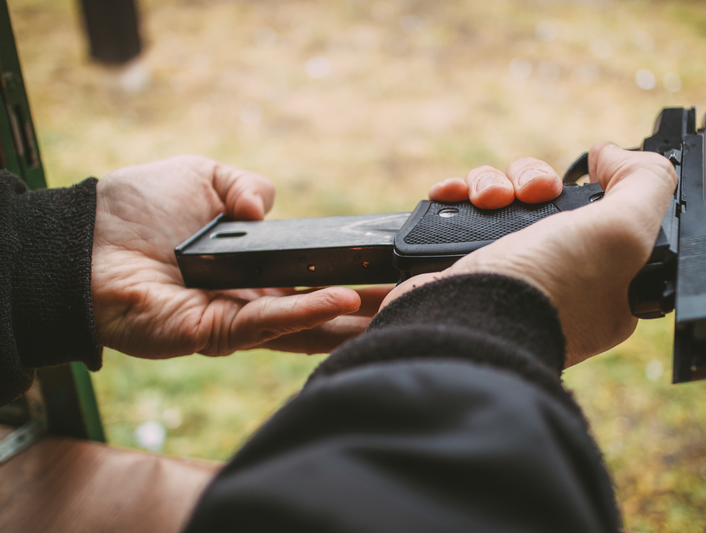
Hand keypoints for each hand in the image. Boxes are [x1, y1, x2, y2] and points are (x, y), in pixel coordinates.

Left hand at [92, 155, 388, 358]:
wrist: (83, 240)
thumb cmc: (133, 207)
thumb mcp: (202, 176)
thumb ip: (245, 187)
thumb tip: (270, 208)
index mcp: (250, 268)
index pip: (311, 277)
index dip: (351, 275)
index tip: (392, 270)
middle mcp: (248, 299)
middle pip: (317, 310)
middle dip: (366, 308)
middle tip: (413, 299)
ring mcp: (233, 321)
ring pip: (302, 326)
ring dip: (349, 320)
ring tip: (395, 310)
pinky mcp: (212, 335)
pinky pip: (267, 324)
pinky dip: (306, 312)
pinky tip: (343, 302)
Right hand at [385, 143, 676, 366]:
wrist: (466, 323)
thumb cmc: (549, 289)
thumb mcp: (624, 232)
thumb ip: (645, 184)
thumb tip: (613, 154)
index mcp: (604, 283)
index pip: (604, 216)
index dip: (595, 189)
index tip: (585, 181)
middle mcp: (555, 278)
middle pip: (548, 200)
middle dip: (535, 180)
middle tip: (533, 193)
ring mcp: (505, 273)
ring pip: (502, 199)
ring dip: (491, 183)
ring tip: (487, 199)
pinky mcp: (462, 267)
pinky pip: (461, 213)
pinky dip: (455, 196)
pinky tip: (452, 195)